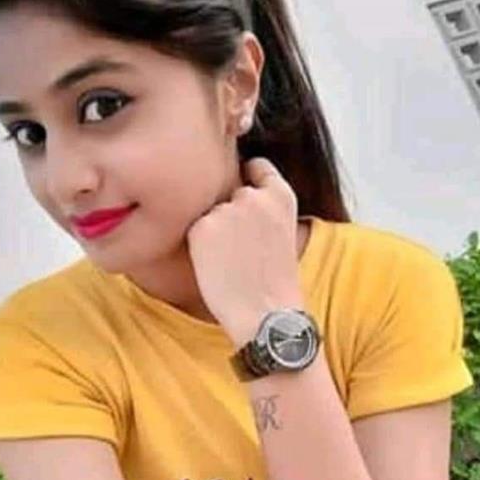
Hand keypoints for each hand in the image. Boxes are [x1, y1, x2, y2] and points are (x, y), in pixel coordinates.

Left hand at [186, 158, 304, 347]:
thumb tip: (237, 198)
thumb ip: (265, 210)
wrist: (265, 313)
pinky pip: (196, 230)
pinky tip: (217, 266)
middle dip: (232, 213)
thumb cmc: (275, 282)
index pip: (258, 166)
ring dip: (215, 230)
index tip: (245, 187)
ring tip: (231, 261)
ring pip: (213, 213)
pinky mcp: (202, 228)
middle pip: (232, 193)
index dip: (250, 177)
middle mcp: (254, 196)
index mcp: (282, 196)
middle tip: (241, 248)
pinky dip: (201, 246)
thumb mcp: (283, 233)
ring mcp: (227, 210)